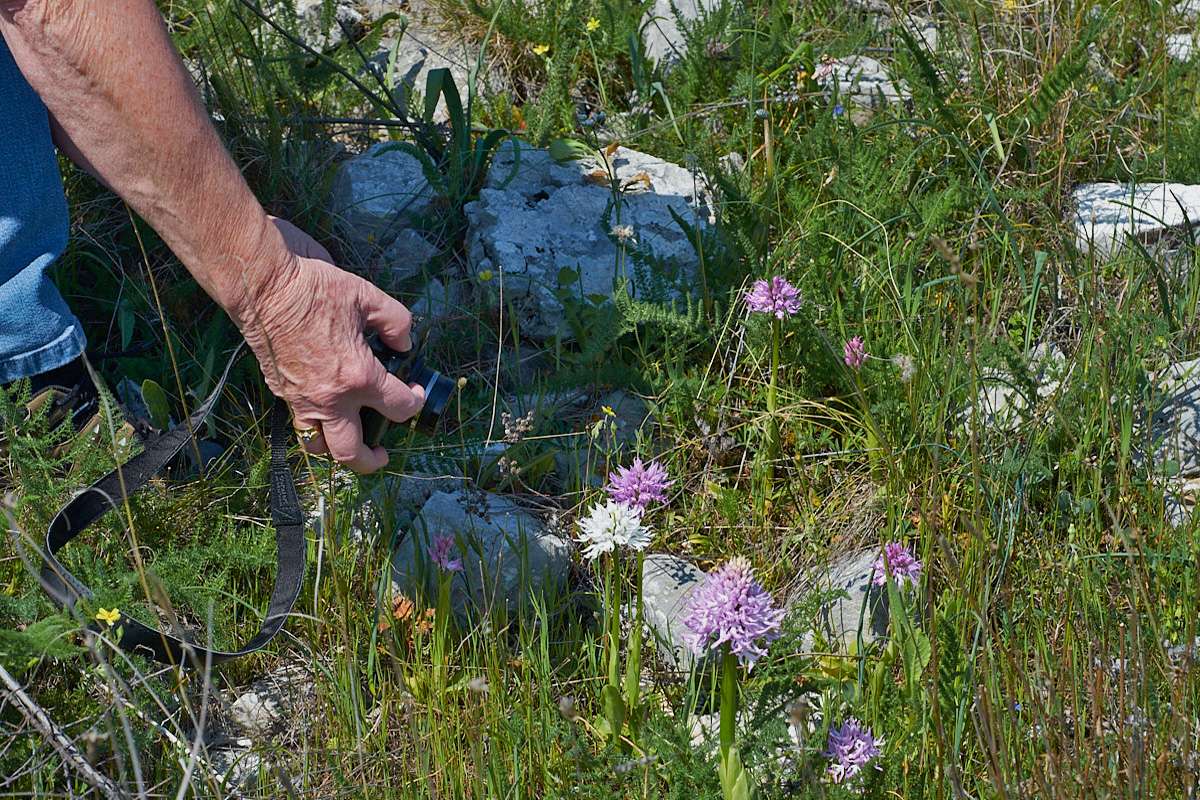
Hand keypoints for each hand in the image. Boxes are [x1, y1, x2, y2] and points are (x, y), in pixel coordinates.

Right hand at [240, 218, 424, 472]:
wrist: (263, 286)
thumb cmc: (316, 289)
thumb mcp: (370, 297)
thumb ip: (397, 323)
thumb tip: (405, 345)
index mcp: (359, 377)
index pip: (399, 408)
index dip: (415, 402)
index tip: (414, 391)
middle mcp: (330, 399)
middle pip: (352, 453)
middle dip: (371, 460)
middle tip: (382, 452)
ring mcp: (301, 400)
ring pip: (318, 446)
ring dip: (336, 448)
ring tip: (350, 438)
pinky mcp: (281, 392)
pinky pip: (300, 423)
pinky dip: (315, 426)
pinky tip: (326, 410)